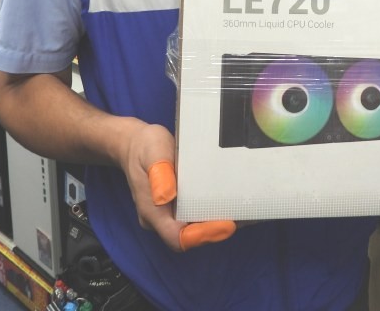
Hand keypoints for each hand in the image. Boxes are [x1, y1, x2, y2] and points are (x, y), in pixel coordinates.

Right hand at [121, 123, 235, 251]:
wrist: (134, 143)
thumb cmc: (144, 147)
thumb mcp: (152, 153)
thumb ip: (159, 175)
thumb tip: (167, 197)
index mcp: (152, 211)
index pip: (178, 237)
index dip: (203, 235)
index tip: (228, 224)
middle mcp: (160, 218)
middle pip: (189, 236)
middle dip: (217, 230)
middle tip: (245, 217)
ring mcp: (168, 214)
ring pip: (193, 228)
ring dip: (218, 223)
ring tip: (245, 211)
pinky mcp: (177, 206)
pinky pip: (195, 216)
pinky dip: (213, 212)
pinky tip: (231, 202)